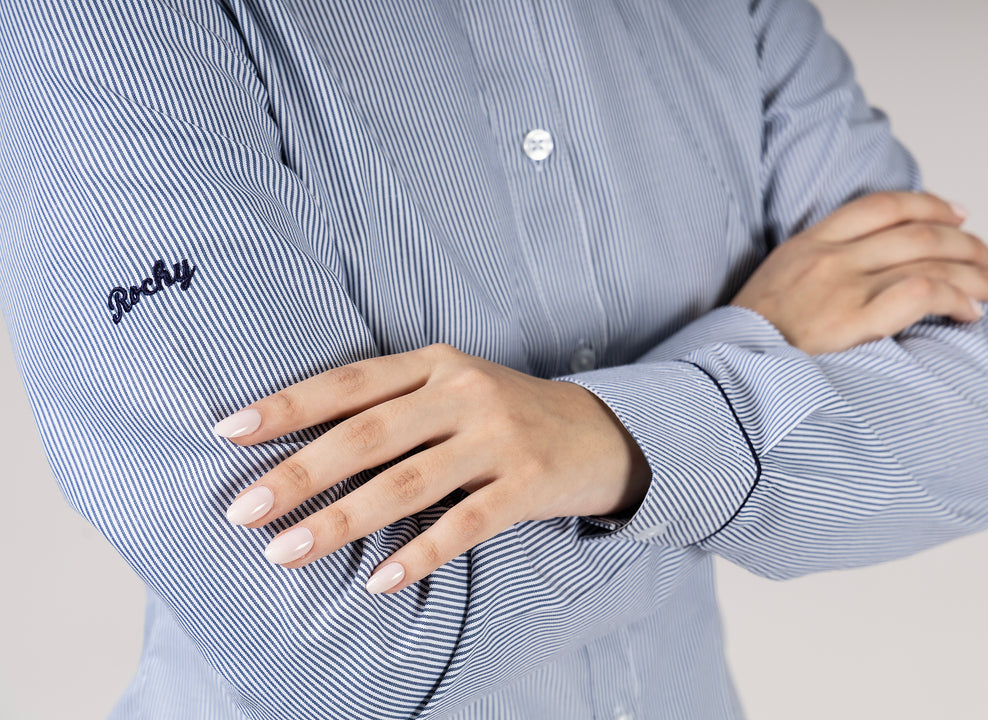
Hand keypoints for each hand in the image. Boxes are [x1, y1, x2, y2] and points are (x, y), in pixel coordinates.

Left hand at [214, 343, 649, 592]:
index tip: (230, 431)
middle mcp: (464, 393)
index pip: (350, 382)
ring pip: (408, 482)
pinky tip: (380, 581)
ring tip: (286, 552)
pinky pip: (464, 525)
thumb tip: (303, 443)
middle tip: (244, 510)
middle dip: (300, 473)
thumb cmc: (505, 413)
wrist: (598, 432)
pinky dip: (419, 553)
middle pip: (369, 434)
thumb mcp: (454, 387)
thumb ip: (393, 403)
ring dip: (342, 520)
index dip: (289, 405)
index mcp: (436, 364)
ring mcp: (498, 439)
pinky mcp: (526, 485)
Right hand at [730, 191, 987, 354]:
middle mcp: (827, 258)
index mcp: (806, 245)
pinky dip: (957, 299)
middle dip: (969, 243)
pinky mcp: (852, 320)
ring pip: (930, 260)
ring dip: (978, 272)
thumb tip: (858, 277)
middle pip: (918, 231)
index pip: (880, 206)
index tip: (959, 216)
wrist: (722, 367)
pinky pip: (921, 294)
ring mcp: (840, 286)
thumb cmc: (747, 341)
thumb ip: (811, 271)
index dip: (928, 204)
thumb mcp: (772, 287)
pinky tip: (974, 312)